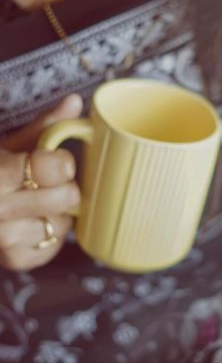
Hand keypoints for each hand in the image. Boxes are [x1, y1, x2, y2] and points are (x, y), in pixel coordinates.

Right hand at [0, 94, 82, 270]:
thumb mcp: (10, 145)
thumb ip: (44, 126)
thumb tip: (74, 102)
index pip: (46, 168)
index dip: (61, 163)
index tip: (59, 161)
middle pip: (64, 198)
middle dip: (65, 186)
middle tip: (52, 182)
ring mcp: (5, 239)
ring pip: (63, 223)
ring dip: (59, 212)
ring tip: (39, 202)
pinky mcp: (15, 260)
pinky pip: (55, 246)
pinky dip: (52, 234)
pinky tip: (35, 221)